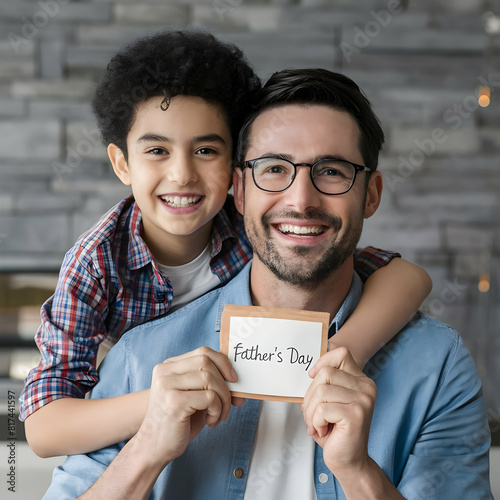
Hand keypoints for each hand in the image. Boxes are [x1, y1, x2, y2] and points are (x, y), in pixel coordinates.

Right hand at [136, 346, 239, 467]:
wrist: (153, 448)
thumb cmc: (177, 422)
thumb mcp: (193, 396)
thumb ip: (209, 383)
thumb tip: (237, 381)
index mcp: (169, 366)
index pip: (203, 352)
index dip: (223, 363)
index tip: (233, 379)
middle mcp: (165, 371)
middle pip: (206, 361)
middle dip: (225, 383)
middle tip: (228, 403)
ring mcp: (168, 385)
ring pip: (209, 378)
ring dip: (222, 399)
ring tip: (218, 415)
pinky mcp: (174, 401)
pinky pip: (209, 397)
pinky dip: (217, 410)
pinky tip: (210, 421)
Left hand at [301, 346, 376, 479]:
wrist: (349, 462)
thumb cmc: (335, 431)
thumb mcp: (328, 401)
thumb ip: (323, 383)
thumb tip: (309, 371)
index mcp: (361, 380)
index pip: (341, 353)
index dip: (322, 361)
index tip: (313, 376)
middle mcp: (366, 387)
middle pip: (325, 373)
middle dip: (310, 395)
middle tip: (312, 414)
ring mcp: (363, 400)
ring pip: (321, 391)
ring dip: (311, 411)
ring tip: (317, 424)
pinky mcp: (356, 414)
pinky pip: (322, 409)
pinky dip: (315, 421)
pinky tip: (324, 430)